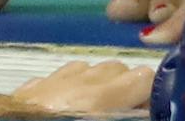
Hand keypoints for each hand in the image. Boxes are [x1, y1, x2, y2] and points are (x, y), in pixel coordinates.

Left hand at [11, 61, 154, 113]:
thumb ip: (125, 116)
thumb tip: (142, 111)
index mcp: (101, 98)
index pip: (145, 77)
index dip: (152, 93)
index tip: (149, 109)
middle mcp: (82, 80)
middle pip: (119, 68)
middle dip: (126, 87)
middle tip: (122, 111)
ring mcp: (56, 78)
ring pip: (92, 68)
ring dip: (99, 84)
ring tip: (93, 108)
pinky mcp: (33, 84)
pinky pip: (63, 76)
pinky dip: (71, 86)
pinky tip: (64, 105)